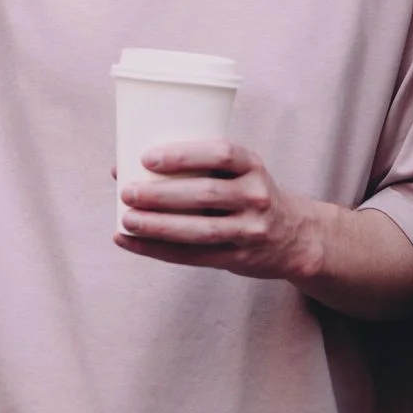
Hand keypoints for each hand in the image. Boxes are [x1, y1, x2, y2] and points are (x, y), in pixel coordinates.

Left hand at [114, 140, 327, 281]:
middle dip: (162, 194)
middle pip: (206, 194)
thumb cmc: (245, 194)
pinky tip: (129, 242)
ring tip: (127, 220)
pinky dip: (157, 250)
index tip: (147, 158)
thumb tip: (119, 167)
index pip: (221, 154)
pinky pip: (193, 256)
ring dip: (158, 226)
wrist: (293, 236)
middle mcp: (256, 196)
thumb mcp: (234, 173)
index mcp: (252, 166)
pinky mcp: (238, 258)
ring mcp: (250, 230)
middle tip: (128, 192)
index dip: (184, 155)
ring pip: (200, 230)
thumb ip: (188, 168)